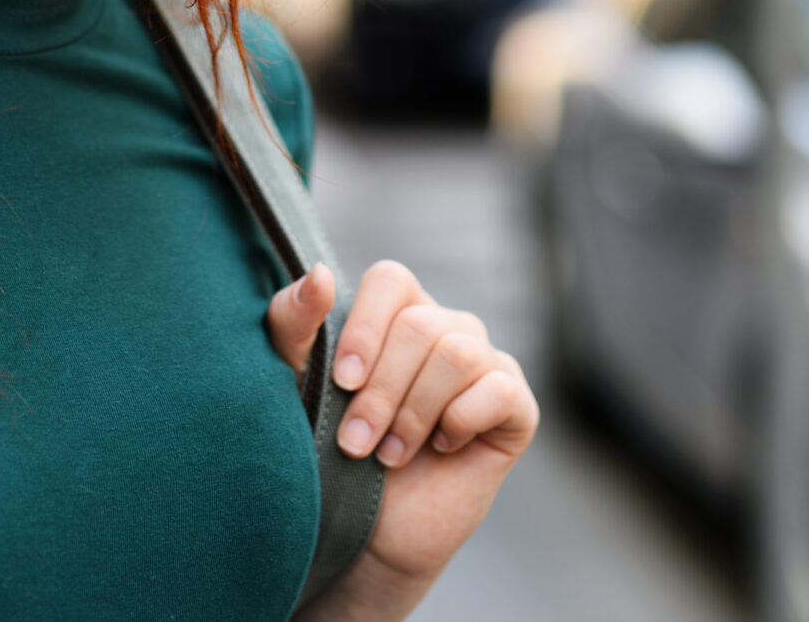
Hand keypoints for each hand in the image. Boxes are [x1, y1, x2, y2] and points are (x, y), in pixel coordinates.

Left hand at [265, 262, 536, 617]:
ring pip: (456, 353)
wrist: (363, 534)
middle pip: (420, 324)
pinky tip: (441, 448)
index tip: (342, 382)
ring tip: (390, 453)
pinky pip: (498, 389)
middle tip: (357, 442)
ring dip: (413, 413)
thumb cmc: (327, 451)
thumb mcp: (295, 384)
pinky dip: (459, 423)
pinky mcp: (516, 407)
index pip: (390, 280)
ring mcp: (486, 364)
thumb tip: (319, 275)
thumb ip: (292, 325)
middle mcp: (446, 328)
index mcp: (396, 312)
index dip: (365, 329)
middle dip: (381, 391)